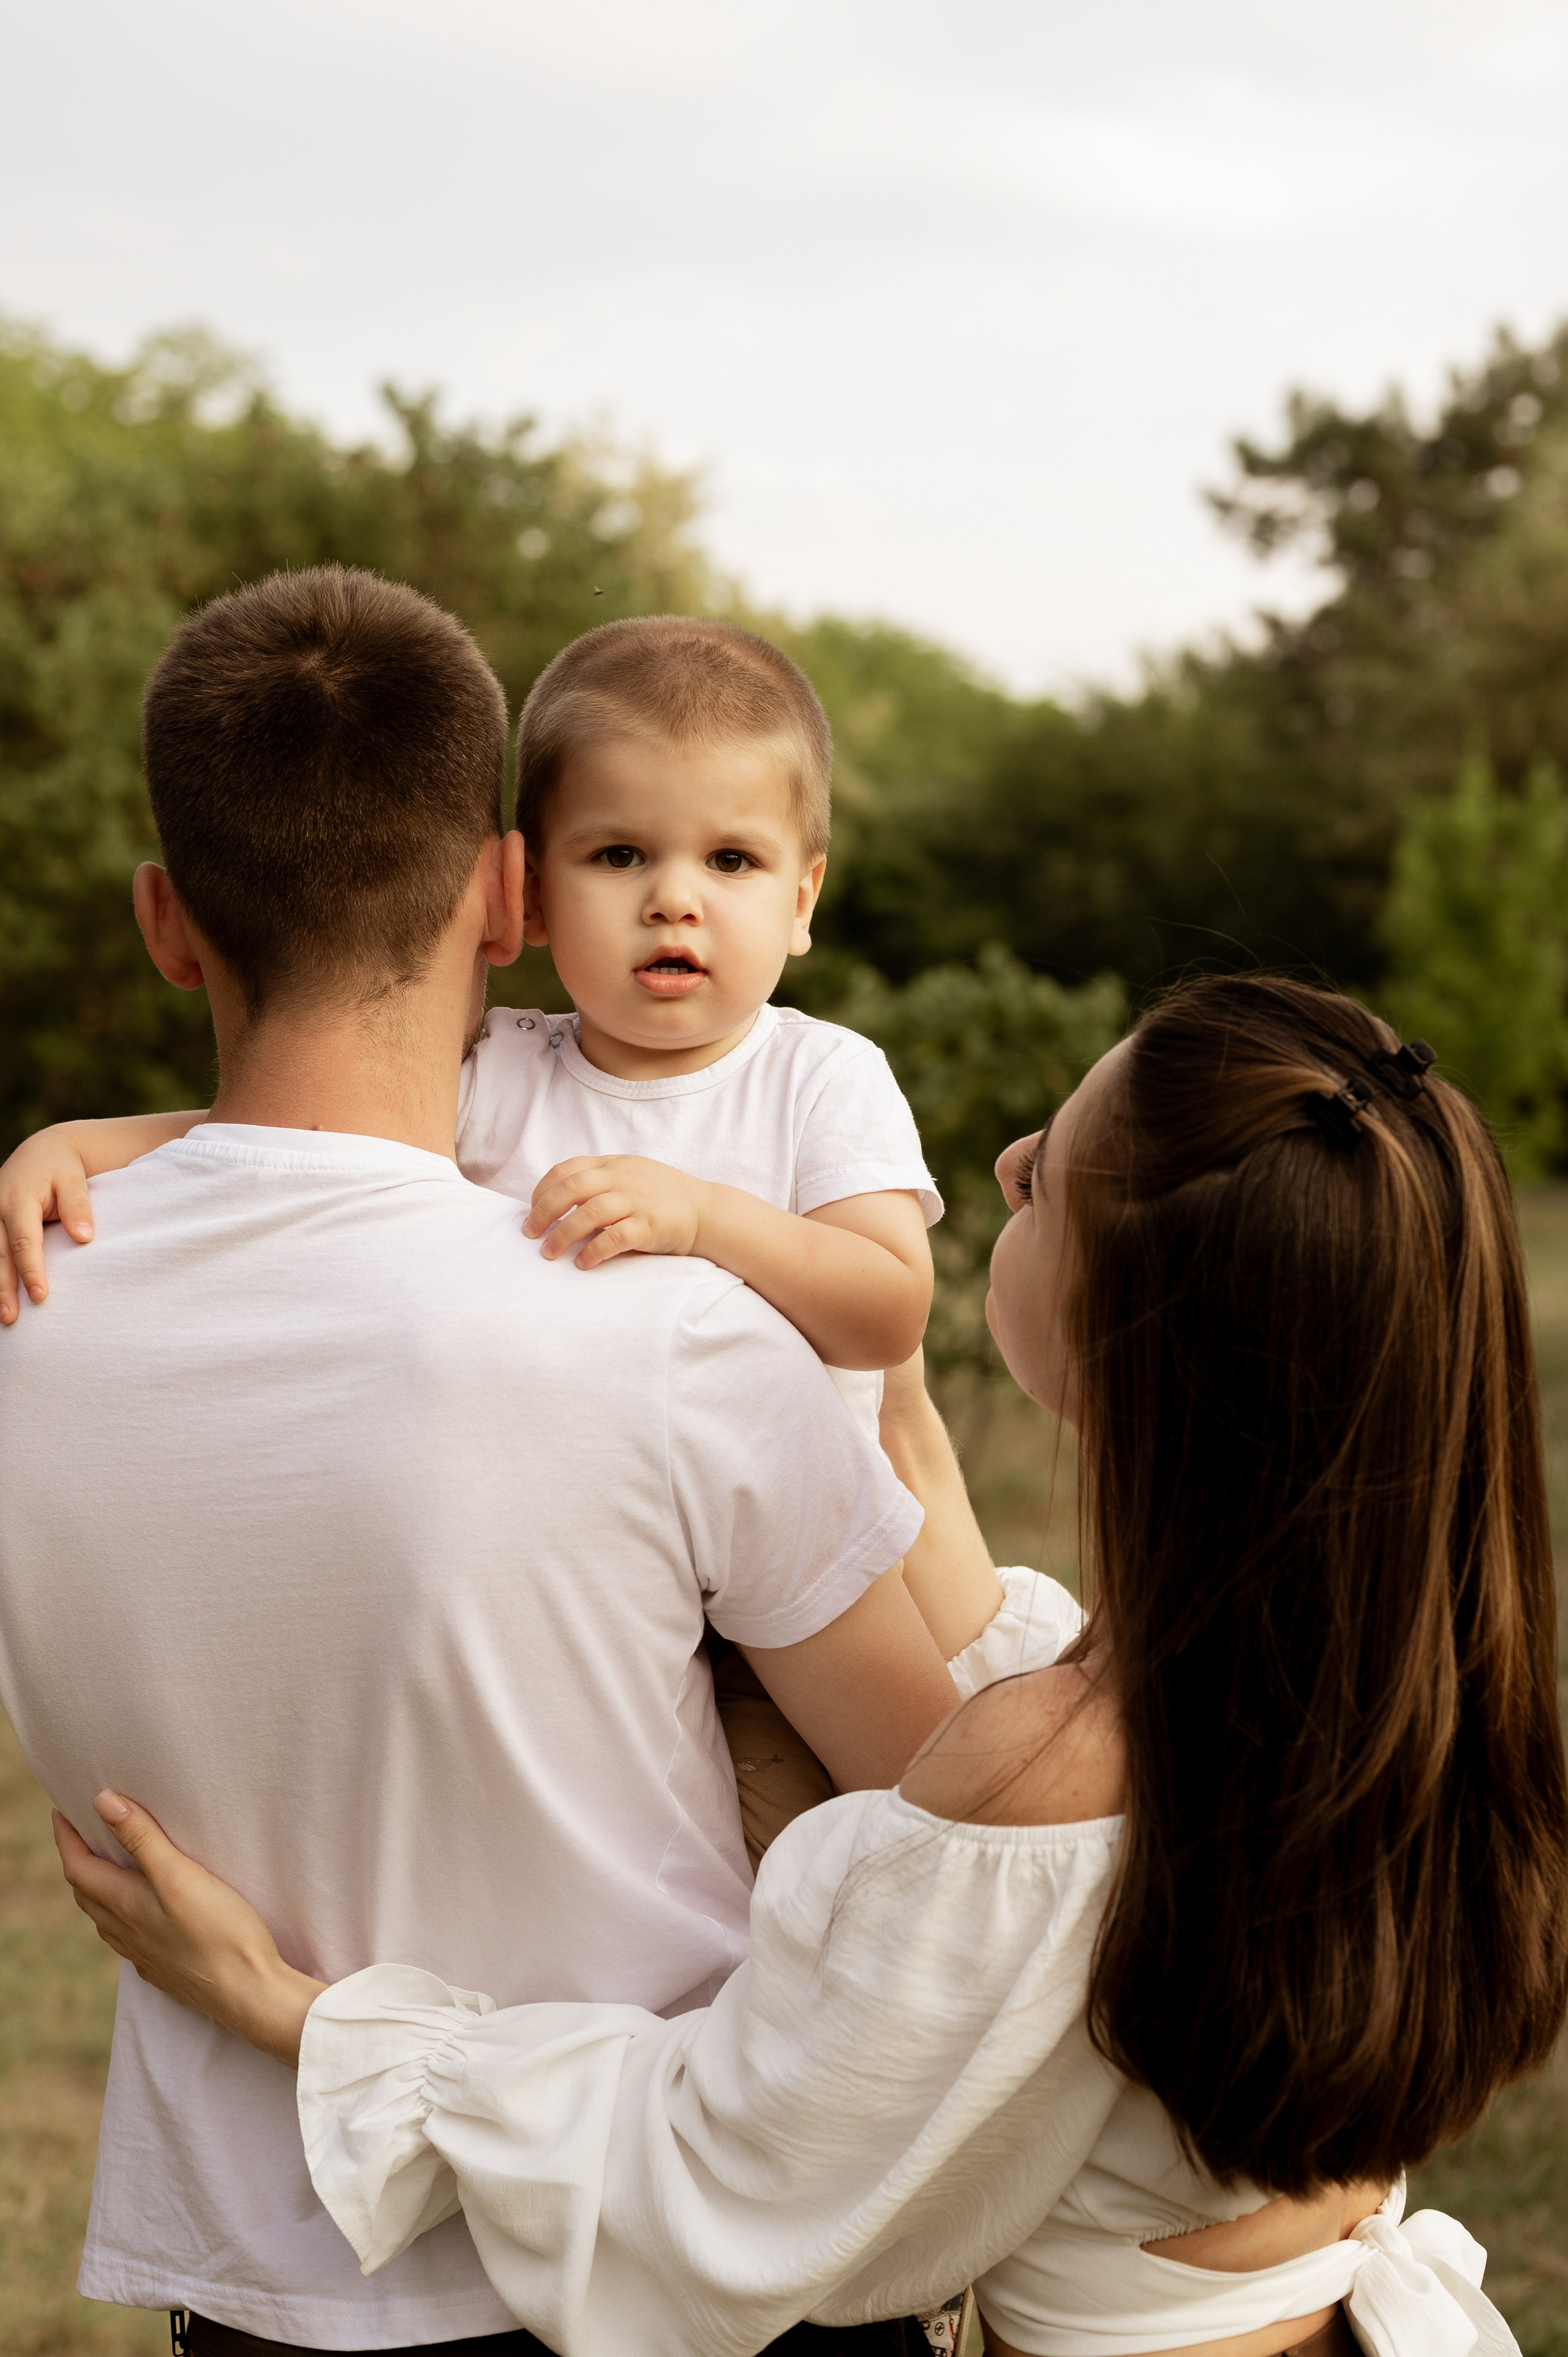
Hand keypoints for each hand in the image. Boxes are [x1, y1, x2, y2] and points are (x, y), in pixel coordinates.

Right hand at [0, 1127, 93, 1321]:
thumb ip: (77, 1207)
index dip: (31, 1270)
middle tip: (10, 1317)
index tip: (40, 1296)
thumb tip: (84, 1237)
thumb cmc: (62, 1170)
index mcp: (18, 1201)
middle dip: (3, 1288)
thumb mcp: (74, 1181)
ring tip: (3, 1317)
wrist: (41, 1153)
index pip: (24, 1242)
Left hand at [53, 1792, 324, 2066]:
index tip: (60, 1810)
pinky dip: (120, 1916)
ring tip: (106, 1867)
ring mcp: (144, 1955)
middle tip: (81, 1832)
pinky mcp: (165, 1968)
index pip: (79, 1868)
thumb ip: (142, 1839)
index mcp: (125, 1906)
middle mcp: (127, 1932)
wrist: (248, 1992)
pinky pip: (127, 1939)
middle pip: (87, 1893)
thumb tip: (103, 1803)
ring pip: (105, 1918)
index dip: (66, 1838)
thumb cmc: (219, 1931)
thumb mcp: (179, 1875)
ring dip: (97, 1889)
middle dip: (78, 1860)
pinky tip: (138, 1916)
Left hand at [522, 1154, 707, 1268]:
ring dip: (563, 1234)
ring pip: (589, 1213)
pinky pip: (615, 1238)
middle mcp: (621, 1178)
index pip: (566, 1170)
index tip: (532, 1211)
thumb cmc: (661, 1197)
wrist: (706, 1211)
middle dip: (543, 1212)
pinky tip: (583, 1263)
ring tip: (549, 1253)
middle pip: (570, 1189)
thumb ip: (599, 1180)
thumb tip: (557, 1201)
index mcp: (612, 1164)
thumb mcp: (629, 1175)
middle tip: (530, 1234)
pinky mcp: (650, 1226)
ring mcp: (636, 1201)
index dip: (542, 1190)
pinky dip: (594, 1251)